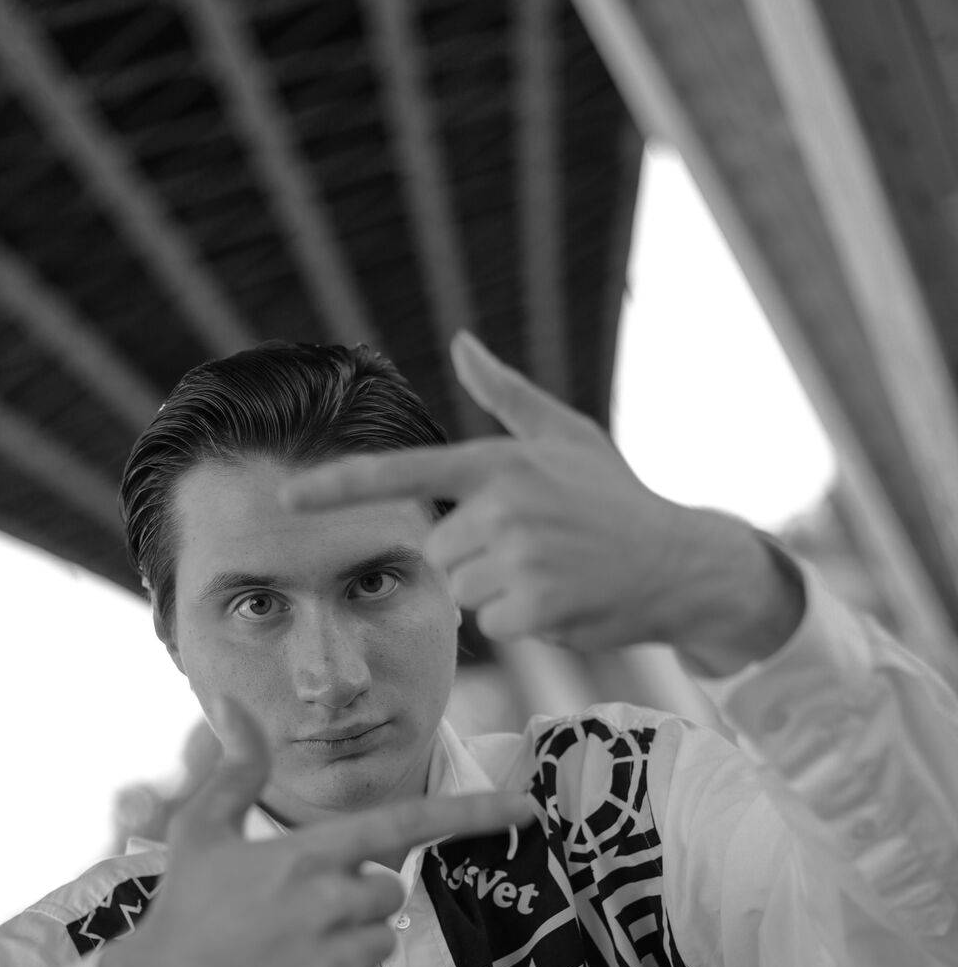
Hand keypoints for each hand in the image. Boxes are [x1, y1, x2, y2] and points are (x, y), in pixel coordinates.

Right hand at [96, 697, 532, 966]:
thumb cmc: (184, 910)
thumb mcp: (202, 831)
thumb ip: (237, 768)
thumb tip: (236, 705)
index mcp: (310, 855)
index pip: (409, 824)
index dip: (475, 813)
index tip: (527, 809)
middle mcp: (333, 906)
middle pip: (392, 888)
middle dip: (359, 895)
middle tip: (298, 910)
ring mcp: (338, 962)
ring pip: (385, 939)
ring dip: (352, 942)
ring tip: (290, 950)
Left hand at [280, 331, 686, 650]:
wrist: (681, 560)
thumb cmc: (615, 496)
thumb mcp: (565, 434)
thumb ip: (505, 393)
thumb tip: (463, 341)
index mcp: (500, 463)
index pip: (403, 474)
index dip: (338, 488)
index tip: (285, 498)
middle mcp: (505, 506)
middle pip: (438, 552)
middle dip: (475, 558)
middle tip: (535, 547)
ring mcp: (521, 557)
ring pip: (462, 591)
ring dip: (497, 591)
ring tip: (551, 571)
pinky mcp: (538, 606)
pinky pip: (492, 625)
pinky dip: (522, 623)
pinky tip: (563, 600)